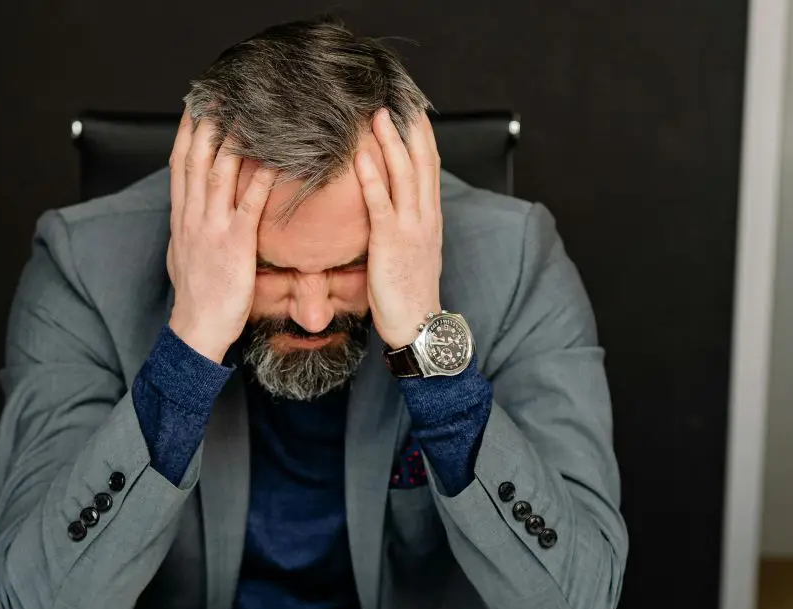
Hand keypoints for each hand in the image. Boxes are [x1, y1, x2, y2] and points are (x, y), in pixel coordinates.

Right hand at [166, 114, 276, 362]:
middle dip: (206, 123)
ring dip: (231, 141)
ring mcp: (212, 228)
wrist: (196, 328)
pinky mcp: (235, 244)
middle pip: (195, 159)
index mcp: (181, 217)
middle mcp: (193, 216)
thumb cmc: (196, 295)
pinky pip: (248, 206)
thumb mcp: (183, 252)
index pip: (179, 164)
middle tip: (218, 94)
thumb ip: (190, 226)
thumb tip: (192, 208)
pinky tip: (271, 161)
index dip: (186, 132)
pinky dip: (259, 181)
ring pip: (219, 174)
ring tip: (243, 113)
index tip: (194, 106)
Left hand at [354, 108, 443, 349]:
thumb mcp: (413, 253)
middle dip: (410, 129)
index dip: (423, 137)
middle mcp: (426, 217)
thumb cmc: (409, 293)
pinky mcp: (391, 242)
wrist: (418, 324)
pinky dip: (372, 177)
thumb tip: (391, 210)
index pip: (431, 168)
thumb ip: (405, 227)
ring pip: (405, 175)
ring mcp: (411, 228)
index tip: (413, 112)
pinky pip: (381, 203)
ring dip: (390, 142)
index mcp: (431, 219)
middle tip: (396, 100)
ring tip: (377, 116)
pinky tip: (361, 156)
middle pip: (422, 162)